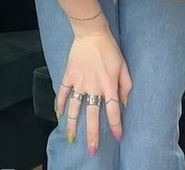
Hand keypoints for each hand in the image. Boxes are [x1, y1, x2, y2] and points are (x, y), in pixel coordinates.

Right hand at [55, 28, 131, 154]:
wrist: (91, 33)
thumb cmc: (110, 49)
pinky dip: (60, 104)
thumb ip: (126, 85)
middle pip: (93, 116)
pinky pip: (63, 92)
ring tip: (72, 139)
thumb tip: (125, 103)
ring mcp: (80, 82)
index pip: (114, 111)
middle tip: (92, 151)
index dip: (116, 126)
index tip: (118, 138)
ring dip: (74, 125)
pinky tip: (59, 115)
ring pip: (75, 108)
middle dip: (93, 135)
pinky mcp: (69, 76)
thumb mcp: (123, 65)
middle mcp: (94, 87)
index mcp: (109, 85)